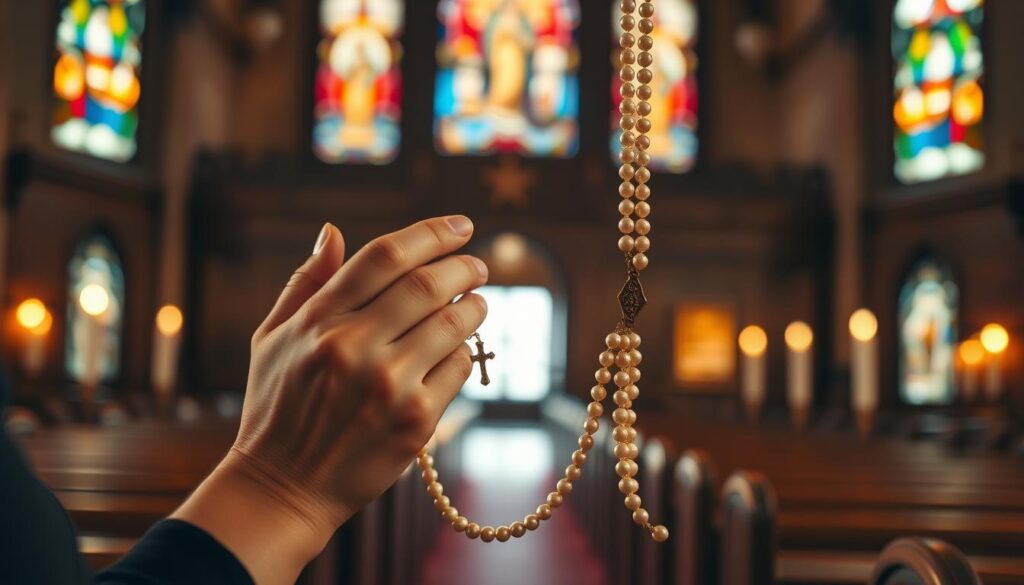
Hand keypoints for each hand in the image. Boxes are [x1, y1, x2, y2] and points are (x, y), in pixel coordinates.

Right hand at [172, 216, 487, 583]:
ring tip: (477, 301)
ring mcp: (387, 385)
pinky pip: (458, 368)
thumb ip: (305, 282)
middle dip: (464, 265)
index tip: (460, 226)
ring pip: (452, 323)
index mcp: (317, 321)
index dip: (430, 232)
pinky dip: (465, 351)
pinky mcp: (414, 421)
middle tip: (478, 263)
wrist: (283, 488)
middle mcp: (353, 347)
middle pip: (427, 284)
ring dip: (474, 305)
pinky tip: (458, 347)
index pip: (384, 256)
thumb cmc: (277, 407)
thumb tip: (333, 231)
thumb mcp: (272, 338)